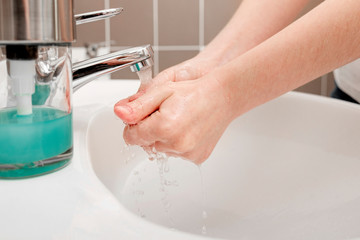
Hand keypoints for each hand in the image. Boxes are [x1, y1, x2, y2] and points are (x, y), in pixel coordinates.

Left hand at [114, 74, 234, 163]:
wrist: (222, 96)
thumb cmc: (194, 91)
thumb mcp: (162, 91)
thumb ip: (138, 106)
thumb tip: (119, 113)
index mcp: (164, 126)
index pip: (130, 137)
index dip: (134, 124)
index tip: (144, 115)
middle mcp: (176, 144)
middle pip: (146, 144)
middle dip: (150, 130)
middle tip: (166, 113)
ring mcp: (187, 153)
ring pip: (161, 149)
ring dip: (164, 137)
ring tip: (179, 120)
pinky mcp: (197, 158)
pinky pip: (177, 154)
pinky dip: (178, 143)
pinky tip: (188, 129)